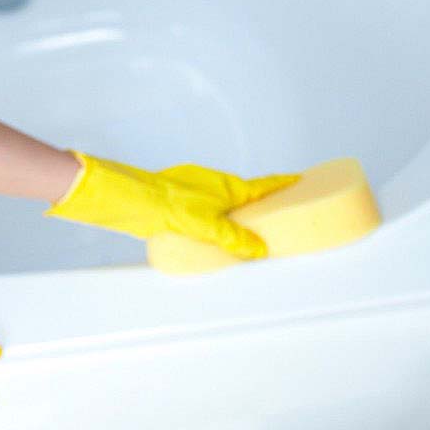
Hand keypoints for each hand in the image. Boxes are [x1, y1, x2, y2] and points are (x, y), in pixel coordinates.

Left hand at [43, 150, 300, 258]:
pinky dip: (214, 215)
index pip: (263, 185)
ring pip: (223, 199)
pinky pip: (205, 205)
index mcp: (227, 187)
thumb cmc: (167, 205)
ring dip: (235, 210)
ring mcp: (195, 188)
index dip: (282, 184)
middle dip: (260, 200)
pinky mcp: (178, 196)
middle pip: (244, 192)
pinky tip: (209, 230)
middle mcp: (213, 184)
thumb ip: (233, 239)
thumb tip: (259, 249)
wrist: (130, 196)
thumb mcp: (207, 226)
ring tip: (244, 228)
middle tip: (275, 211)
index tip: (298, 179)